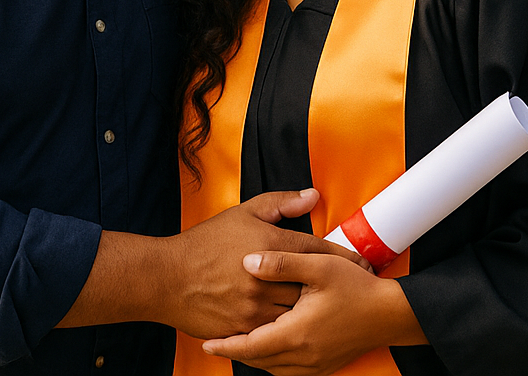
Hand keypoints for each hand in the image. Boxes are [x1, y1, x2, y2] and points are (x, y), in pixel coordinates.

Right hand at [164, 189, 360, 339]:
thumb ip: (280, 203)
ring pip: (298, 312)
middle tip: (352, 288)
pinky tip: (298, 326)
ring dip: (312, 310)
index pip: (318, 251)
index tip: (361, 263)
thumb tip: (312, 195)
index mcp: (270, 245)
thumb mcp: (242, 212)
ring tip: (328, 308)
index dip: (343, 257)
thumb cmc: (205, 244)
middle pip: (313, 285)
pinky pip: (276, 332)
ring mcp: (256, 306)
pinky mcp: (245, 328)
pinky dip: (288, 328)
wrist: (166, 278)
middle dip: (332, 287)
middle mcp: (267, 277)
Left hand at [202, 252, 424, 375]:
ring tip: (237, 345)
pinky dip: (273, 362)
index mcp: (297, 332)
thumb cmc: (356, 288)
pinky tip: (269, 348)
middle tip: (215, 343)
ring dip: (254, 357)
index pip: (251, 346)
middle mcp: (304, 355)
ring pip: (273, 368)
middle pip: (259, 360)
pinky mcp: (324, 366)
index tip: (207, 343)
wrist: (389, 314)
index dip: (226, 345)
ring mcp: (315, 364)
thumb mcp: (318, 266)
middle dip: (235, 352)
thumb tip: (247, 262)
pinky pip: (289, 370)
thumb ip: (281, 263)